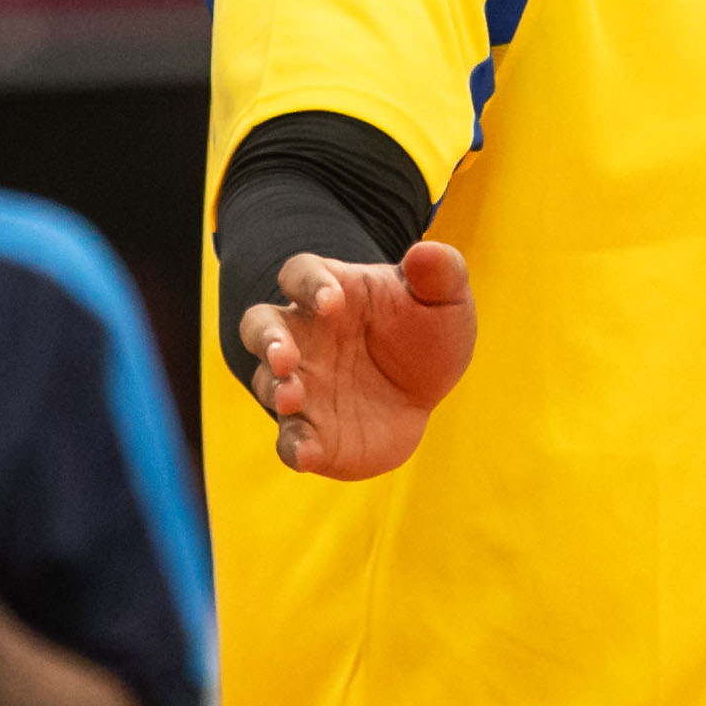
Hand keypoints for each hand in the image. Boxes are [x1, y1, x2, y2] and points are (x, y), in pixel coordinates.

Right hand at [239, 244, 475, 480]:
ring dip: (275, 390)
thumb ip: (440, 273)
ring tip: (292, 399)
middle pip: (260, 326)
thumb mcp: (445, 301)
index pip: (301, 274)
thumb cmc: (425, 333)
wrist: (422, 394)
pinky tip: (308, 454)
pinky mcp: (310, 431)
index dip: (309, 284)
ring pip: (267, 382)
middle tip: (283, 355)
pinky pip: (290, 440)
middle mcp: (303, 337)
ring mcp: (301, 385)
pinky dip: (293, 447)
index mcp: (331, 292)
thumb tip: (425, 252)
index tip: (332, 301)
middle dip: (266, 340)